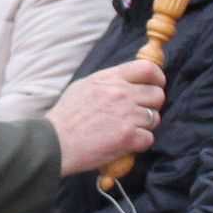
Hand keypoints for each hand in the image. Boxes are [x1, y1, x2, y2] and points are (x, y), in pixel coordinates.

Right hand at [46, 60, 164, 175]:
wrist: (55, 143)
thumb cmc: (66, 116)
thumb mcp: (84, 86)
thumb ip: (108, 81)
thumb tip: (127, 81)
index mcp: (110, 79)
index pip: (148, 69)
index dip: (157, 78)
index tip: (155, 86)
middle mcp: (122, 94)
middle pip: (158, 95)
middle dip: (152, 105)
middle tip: (140, 114)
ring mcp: (127, 115)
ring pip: (155, 118)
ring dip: (144, 126)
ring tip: (127, 130)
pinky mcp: (128, 137)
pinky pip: (149, 138)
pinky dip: (139, 143)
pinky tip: (124, 143)